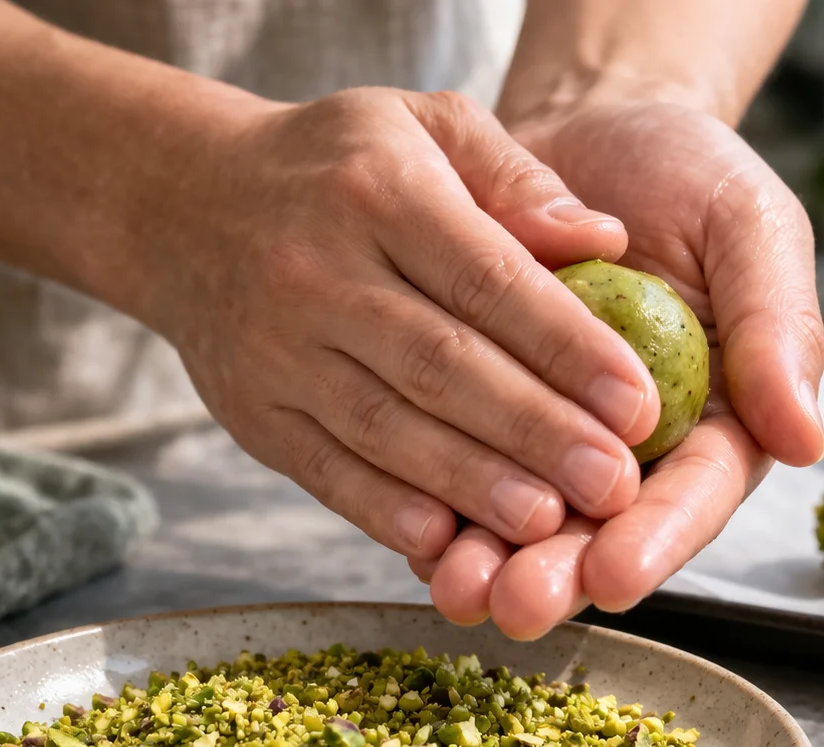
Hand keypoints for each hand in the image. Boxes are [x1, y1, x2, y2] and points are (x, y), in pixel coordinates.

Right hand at [120, 88, 665, 559]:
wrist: (185, 203)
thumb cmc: (343, 166)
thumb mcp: (428, 124)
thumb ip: (519, 178)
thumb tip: (609, 237)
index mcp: (379, 192)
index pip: (487, 278)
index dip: (567, 346)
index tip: (639, 402)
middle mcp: (317, 272)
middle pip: (441, 365)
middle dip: (535, 432)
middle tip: (615, 486)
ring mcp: (276, 351)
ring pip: (386, 428)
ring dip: (472, 484)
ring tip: (550, 526)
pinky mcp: (253, 414)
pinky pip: (326, 471)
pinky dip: (386, 513)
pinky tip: (447, 545)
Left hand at [414, 100, 823, 636]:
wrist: (587, 130)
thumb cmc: (687, 176)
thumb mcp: (751, 227)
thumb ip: (778, 327)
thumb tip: (806, 440)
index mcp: (719, 419)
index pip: (693, 495)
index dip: (657, 540)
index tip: (616, 575)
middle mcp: (639, 448)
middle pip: (605, 531)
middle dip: (561, 575)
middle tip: (517, 604)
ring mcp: (556, 437)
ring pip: (528, 519)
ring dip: (492, 562)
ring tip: (456, 587)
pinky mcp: (488, 415)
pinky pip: (461, 472)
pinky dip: (436, 510)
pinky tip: (412, 539)